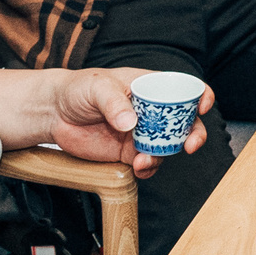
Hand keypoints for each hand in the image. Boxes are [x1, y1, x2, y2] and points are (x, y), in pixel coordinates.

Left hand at [50, 67, 214, 179]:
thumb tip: (131, 123)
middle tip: (190, 145)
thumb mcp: (96, 87)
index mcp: (150, 87)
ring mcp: (142, 132)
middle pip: (185, 122)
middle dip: (194, 134)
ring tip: (144, 160)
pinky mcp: (129, 152)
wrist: (53, 113)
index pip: (184, 88)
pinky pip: (148, 162)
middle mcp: (152, 110)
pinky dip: (148, 167)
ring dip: (165, 155)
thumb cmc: (77, 89)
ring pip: (168, 145)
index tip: (202, 107)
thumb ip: (114, 103)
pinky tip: (138, 167)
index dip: (200, 96)